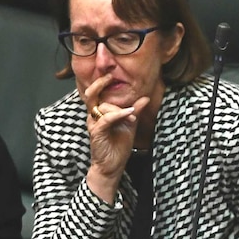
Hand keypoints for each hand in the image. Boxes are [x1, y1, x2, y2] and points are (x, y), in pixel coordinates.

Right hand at [83, 75, 149, 202]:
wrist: (113, 165)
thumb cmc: (119, 145)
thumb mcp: (130, 125)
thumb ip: (136, 111)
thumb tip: (145, 97)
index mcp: (100, 113)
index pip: (96, 93)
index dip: (100, 81)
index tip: (110, 72)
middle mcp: (94, 116)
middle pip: (93, 95)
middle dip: (100, 83)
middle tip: (111, 76)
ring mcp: (94, 124)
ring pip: (102, 106)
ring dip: (120, 108)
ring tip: (133, 115)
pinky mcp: (96, 133)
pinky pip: (106, 119)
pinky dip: (118, 114)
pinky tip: (130, 114)